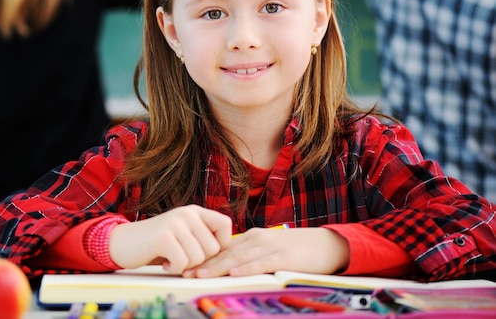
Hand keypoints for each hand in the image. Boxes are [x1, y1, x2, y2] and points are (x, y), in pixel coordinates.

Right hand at [108, 205, 231, 273]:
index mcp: (195, 211)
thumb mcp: (184, 234)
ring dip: (185, 266)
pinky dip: (173, 269)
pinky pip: (182, 262)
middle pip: (213, 249)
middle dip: (199, 261)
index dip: (222, 244)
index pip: (225, 225)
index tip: (206, 253)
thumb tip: (230, 253)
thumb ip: (203, 238)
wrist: (124, 242)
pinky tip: (164, 262)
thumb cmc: (158, 244)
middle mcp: (187, 213)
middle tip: (181, 258)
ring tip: (171, 258)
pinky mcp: (164, 237)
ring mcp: (175, 223)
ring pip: (199, 258)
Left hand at [184, 227, 348, 277]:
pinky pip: (260, 262)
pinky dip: (246, 268)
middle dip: (204, 263)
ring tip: (200, 274)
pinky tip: (233, 273)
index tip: (186, 266)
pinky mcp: (283, 256)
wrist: (327, 244)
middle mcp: (257, 239)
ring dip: (218, 266)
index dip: (204, 258)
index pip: (223, 248)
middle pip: (225, 252)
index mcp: (252, 237)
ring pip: (238, 257)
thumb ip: (251, 256)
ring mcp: (269, 246)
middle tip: (184, 272)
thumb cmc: (298, 250)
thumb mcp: (270, 250)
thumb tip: (229, 268)